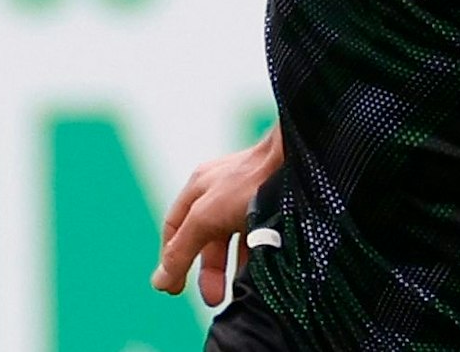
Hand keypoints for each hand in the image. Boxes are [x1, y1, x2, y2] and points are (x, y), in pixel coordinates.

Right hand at [150, 125, 283, 304]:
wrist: (300, 160)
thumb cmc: (250, 180)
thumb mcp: (205, 217)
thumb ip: (181, 249)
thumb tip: (159, 281)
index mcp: (200, 187)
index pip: (176, 228)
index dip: (172, 257)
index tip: (173, 286)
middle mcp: (223, 192)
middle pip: (207, 238)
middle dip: (208, 271)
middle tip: (212, 298)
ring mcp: (250, 198)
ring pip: (235, 240)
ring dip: (232, 268)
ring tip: (235, 293)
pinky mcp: (274, 206)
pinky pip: (260, 237)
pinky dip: (255, 256)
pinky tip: (258, 274)